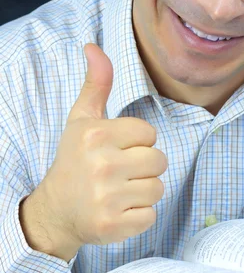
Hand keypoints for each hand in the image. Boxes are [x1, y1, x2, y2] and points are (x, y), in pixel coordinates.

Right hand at [20, 43, 167, 260]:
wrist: (56, 210)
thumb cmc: (75, 160)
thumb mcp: (82, 120)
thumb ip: (96, 84)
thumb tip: (93, 46)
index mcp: (96, 135)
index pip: (149, 133)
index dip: (137, 143)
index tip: (116, 151)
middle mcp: (102, 165)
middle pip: (159, 160)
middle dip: (144, 167)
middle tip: (119, 173)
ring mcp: (107, 198)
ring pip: (158, 188)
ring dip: (143, 191)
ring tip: (119, 191)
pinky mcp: (114, 226)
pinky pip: (150, 216)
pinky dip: (139, 216)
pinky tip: (118, 211)